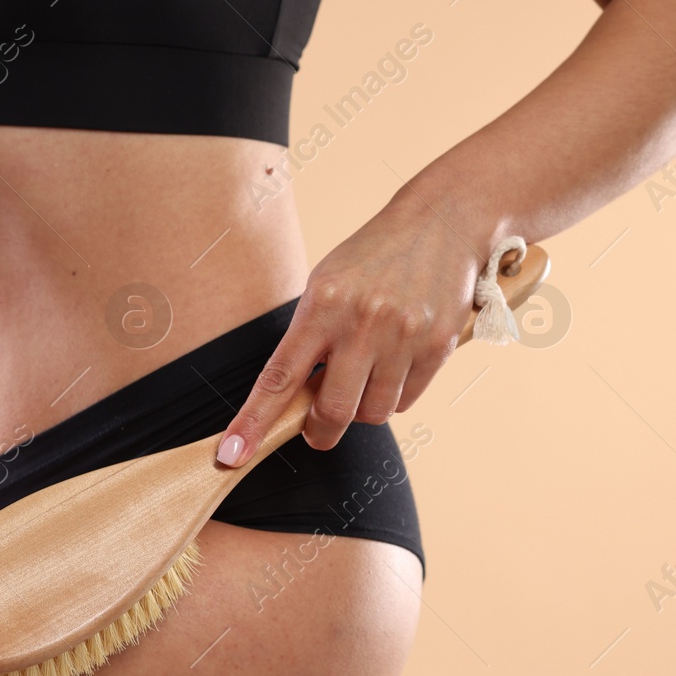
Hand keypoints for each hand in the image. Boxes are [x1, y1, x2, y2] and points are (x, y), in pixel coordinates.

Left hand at [216, 198, 486, 466]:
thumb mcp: (325, 284)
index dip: (253, 422)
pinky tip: (394, 365)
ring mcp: (403, 335)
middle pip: (332, 411)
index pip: (278, 378)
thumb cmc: (372, 258)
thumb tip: (292, 401)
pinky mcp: (439, 345)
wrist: (443, 221)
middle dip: (319, 432)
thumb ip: (307, 340)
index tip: (232, 454)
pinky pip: (406, 400)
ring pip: (372, 413)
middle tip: (316, 431)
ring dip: (362, 410)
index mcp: (321, 305)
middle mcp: (362, 322)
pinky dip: (394, 395)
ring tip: (364, 376)